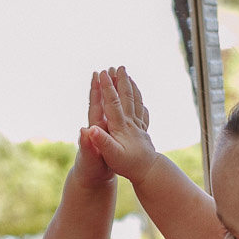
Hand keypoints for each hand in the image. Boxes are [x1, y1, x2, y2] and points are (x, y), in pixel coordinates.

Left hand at [72, 69, 116, 186]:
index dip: (95, 91)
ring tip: (121, 79)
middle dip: (106, 86)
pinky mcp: (111, 137)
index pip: (95, 106)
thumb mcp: (89, 159)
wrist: (92, 181)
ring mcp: (105, 131)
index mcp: (94, 129)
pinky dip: (123, 108)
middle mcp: (98, 127)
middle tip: (110, 68)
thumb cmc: (90, 171)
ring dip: (115, 94)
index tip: (97, 74)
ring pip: (111, 109)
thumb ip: (86, 146)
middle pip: (103, 103)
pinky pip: (118, 117)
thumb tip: (82, 131)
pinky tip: (129, 103)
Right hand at [86, 66, 157, 186]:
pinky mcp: (143, 131)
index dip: (107, 87)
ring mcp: (138, 126)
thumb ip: (101, 141)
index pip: (112, 102)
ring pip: (136, 102)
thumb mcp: (111, 155)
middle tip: (118, 67)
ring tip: (129, 76)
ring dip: (131, 87)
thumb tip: (90, 129)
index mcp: (121, 126)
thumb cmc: (127, 164)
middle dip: (121, 81)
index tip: (103, 73)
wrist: (148, 172)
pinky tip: (141, 101)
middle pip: (126, 97)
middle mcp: (131, 122)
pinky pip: (142, 113)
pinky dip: (140, 103)